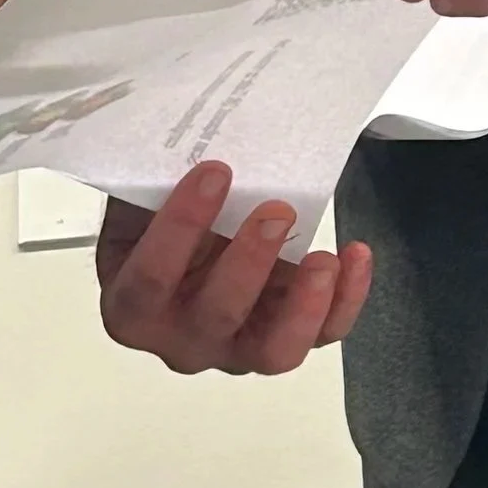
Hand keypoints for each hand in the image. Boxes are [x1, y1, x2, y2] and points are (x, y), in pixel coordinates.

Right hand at [96, 162, 371, 373]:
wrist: (185, 243)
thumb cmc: (159, 219)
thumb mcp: (141, 199)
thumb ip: (155, 182)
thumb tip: (194, 136)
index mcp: (131, 305)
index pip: (150, 279)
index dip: (180, 227)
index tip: (214, 171)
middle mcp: (180, 339)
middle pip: (216, 316)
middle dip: (249, 262)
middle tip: (277, 209)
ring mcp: (235, 349)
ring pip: (273, 351)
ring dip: (302, 305)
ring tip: (324, 258)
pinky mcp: (283, 341)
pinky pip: (321, 336)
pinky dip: (344, 302)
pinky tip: (356, 256)